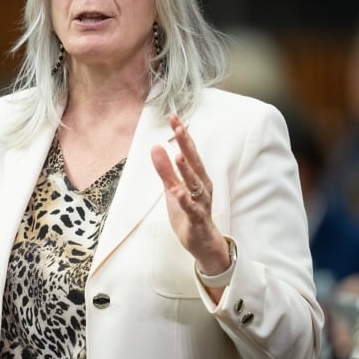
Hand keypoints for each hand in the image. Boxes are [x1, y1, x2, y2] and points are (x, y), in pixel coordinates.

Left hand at [150, 115, 228, 275]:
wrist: (203, 241)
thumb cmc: (189, 211)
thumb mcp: (172, 188)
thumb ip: (165, 169)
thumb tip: (155, 146)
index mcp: (197, 176)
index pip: (189, 151)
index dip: (182, 135)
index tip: (174, 117)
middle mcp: (202, 186)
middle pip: (195, 162)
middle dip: (186, 145)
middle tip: (179, 128)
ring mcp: (201, 202)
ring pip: (195, 184)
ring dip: (187, 170)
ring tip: (178, 156)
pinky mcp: (197, 219)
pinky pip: (191, 208)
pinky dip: (185, 200)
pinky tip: (178, 192)